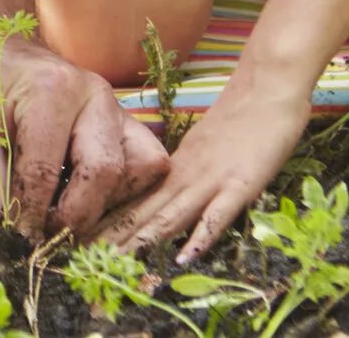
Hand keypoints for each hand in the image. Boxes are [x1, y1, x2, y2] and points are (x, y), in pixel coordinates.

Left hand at [0, 26, 169, 235]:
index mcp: (52, 91)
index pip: (45, 171)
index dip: (27, 215)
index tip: (11, 241)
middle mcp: (96, 97)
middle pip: (105, 172)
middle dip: (75, 215)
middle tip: (43, 235)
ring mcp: (116, 108)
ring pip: (141, 169)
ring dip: (108, 202)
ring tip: (66, 214)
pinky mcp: (123, 121)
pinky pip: (147, 163)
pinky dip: (125, 189)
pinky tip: (85, 197)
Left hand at [103, 66, 310, 261]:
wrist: (267, 85)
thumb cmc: (239, 117)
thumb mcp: (200, 146)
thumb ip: (181, 173)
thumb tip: (158, 199)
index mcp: (175, 167)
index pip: (134, 199)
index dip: (107, 223)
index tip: (81, 242)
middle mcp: (186, 174)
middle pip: (143, 211)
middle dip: (114, 239)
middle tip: (83, 261)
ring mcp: (212, 180)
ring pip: (171, 214)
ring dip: (143, 241)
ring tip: (116, 264)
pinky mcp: (241, 184)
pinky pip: (219, 214)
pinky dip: (201, 236)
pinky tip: (185, 258)